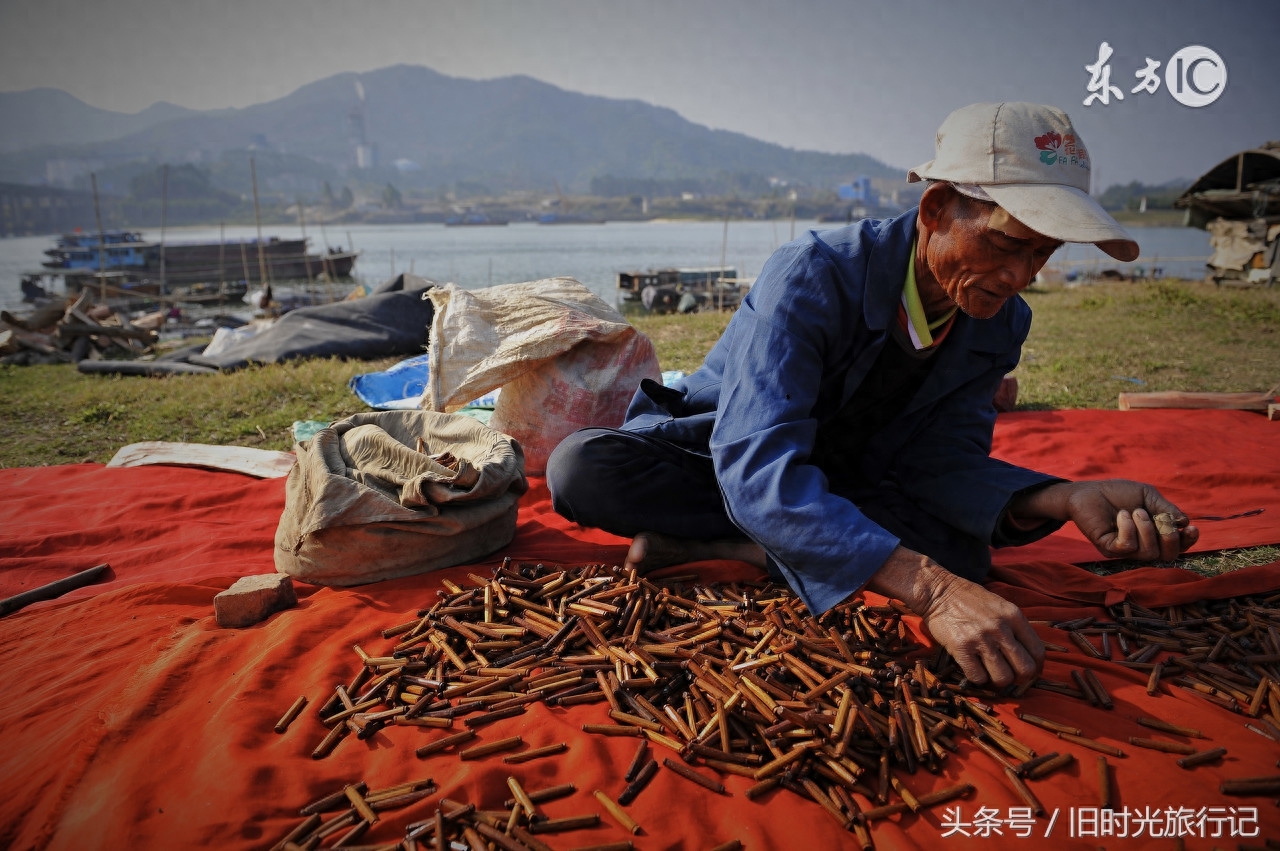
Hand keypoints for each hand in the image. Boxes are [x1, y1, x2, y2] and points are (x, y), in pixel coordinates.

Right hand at [865, 547, 1043, 687]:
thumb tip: (1027, 654)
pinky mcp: (961, 648)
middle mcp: (1000, 628)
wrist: (937, 591)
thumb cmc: (969, 599)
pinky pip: (978, 677)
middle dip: (1019, 678)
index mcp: (1014, 616)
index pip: (1037, 652)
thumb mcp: (1000, 605)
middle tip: (1009, 675)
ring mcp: (981, 639)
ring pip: (1003, 678)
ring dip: (997, 681)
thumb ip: (1015, 627)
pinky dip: (977, 678)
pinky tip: (973, 668)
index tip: (1028, 672)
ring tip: (989, 672)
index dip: (1036, 668)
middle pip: (1025, 669)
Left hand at [1012, 480, 1197, 562]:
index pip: (1178, 547)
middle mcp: (1143, 546)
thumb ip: (1166, 509)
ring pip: (1149, 552)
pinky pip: (1128, 547)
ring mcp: (1126, 550)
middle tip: (1158, 517)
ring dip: (1146, 528)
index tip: (1191, 527)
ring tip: (1134, 511)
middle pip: (1168, 556)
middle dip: (1169, 536)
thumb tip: (1185, 522)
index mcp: (1155, 535)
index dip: (1188, 541)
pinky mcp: (1109, 549)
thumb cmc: (1119, 493)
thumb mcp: (1147, 496)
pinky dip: (1129, 529)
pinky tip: (1121, 515)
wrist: (1089, 491)